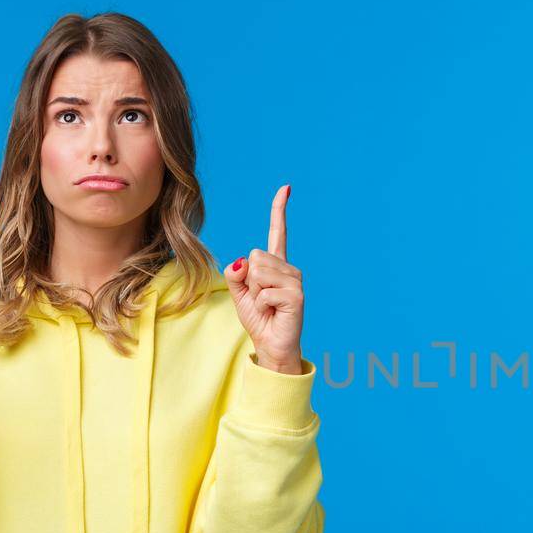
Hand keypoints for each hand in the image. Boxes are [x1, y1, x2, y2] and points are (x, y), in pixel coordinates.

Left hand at [224, 184, 303, 374]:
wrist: (271, 344)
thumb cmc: (258, 318)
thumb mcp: (238, 292)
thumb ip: (235, 273)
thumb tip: (244, 262)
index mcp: (275, 264)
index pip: (278, 232)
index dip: (280, 210)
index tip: (286, 188)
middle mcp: (289, 268)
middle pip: (255, 255)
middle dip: (249, 279)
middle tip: (260, 298)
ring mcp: (295, 281)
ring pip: (258, 272)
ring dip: (255, 293)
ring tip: (267, 306)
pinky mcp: (296, 295)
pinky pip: (264, 291)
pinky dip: (261, 305)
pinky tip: (273, 312)